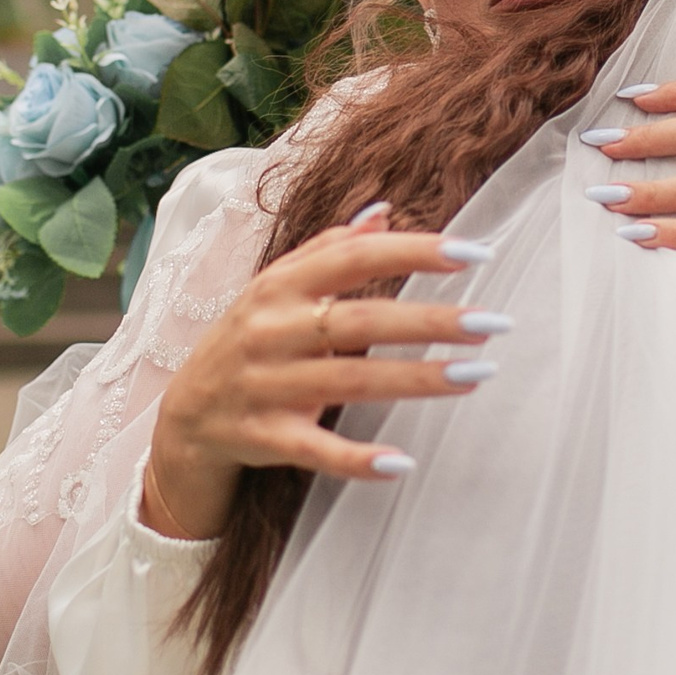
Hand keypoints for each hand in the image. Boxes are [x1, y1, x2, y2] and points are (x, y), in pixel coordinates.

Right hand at [142, 206, 505, 539]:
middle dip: (430, 321)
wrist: (182, 420)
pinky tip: (403, 463)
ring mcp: (266, 386)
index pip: (353, 259)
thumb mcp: (275, 290)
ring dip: (416, 379)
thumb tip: (383, 211)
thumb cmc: (247, 342)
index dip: (413, 252)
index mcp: (279, 288)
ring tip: (477, 373)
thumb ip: (330, 250)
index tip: (474, 252)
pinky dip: (357, 458)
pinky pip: (316, 449)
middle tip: (493, 323)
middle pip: (359, 321)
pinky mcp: (264, 438)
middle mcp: (271, 332)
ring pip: (349, 380)